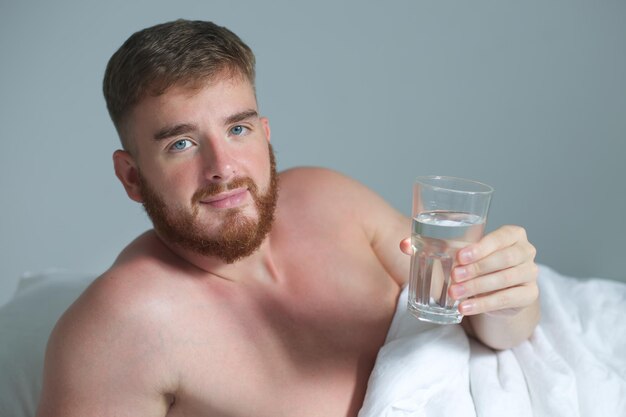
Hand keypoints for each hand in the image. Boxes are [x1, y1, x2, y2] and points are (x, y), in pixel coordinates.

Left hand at [400, 225, 538, 315]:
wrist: (501, 288)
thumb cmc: (478, 262)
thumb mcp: (461, 252)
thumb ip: (434, 245)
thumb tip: (404, 245)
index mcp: (512, 234)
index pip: (501, 237)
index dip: (482, 247)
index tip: (460, 256)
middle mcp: (526, 251)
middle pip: (504, 259)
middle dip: (477, 268)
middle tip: (454, 277)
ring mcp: (530, 274)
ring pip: (505, 280)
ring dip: (477, 288)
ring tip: (454, 294)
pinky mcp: (528, 295)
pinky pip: (507, 299)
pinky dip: (484, 304)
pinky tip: (465, 308)